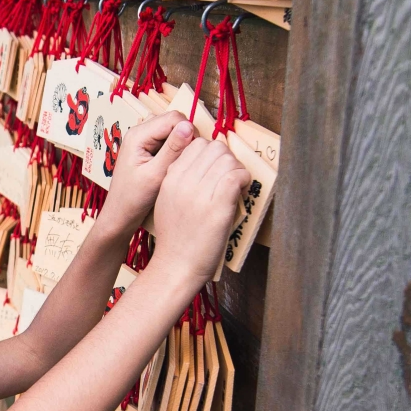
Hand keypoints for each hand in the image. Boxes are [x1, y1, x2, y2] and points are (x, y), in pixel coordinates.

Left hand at [99, 111, 197, 236]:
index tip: (191, 154)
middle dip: (186, 137)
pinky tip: (173, 167)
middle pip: (173, 121)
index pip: (174, 118)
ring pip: (172, 130)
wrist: (120, 215)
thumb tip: (188, 127)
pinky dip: (175, 150)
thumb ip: (172, 150)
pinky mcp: (147, 149)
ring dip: (181, 144)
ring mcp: (143, 140)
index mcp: (138, 135)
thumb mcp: (155, 175)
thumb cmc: (133, 199)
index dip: (188, 132)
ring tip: (178, 165)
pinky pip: (168, 141)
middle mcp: (139, 132)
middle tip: (186, 162)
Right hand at [147, 136, 249, 284]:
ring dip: (238, 170)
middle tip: (230, 177)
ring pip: (228, 160)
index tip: (217, 168)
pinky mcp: (217, 207)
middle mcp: (183, 182)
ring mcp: (200, 194)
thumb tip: (203, 165)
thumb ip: (179, 180)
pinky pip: (236, 176)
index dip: (213, 153)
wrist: (176, 266)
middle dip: (228, 159)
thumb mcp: (166, 202)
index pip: (197, 144)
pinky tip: (242, 191)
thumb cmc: (175, 239)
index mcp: (170, 178)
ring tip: (237, 186)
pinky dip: (244, 180)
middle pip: (215, 148)